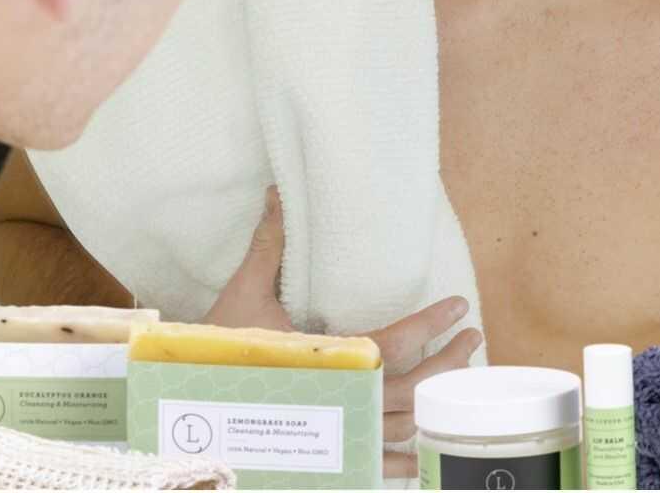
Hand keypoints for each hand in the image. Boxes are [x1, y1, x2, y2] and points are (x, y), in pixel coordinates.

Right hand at [204, 187, 483, 481]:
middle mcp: (341, 401)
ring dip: (438, 402)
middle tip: (472, 337)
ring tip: (460, 381)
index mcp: (328, 361)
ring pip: (405, 425)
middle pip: (414, 387)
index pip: (396, 342)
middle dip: (449, 361)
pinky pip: (378, 465)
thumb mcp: (245, 293)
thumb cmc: (217, 348)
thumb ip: (270, 246)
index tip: (459, 306)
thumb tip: (278, 194)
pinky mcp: (328, 455)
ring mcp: (337, 433)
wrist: (188, 404)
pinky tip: (425, 452)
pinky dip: (406, 461)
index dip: (431, 323)